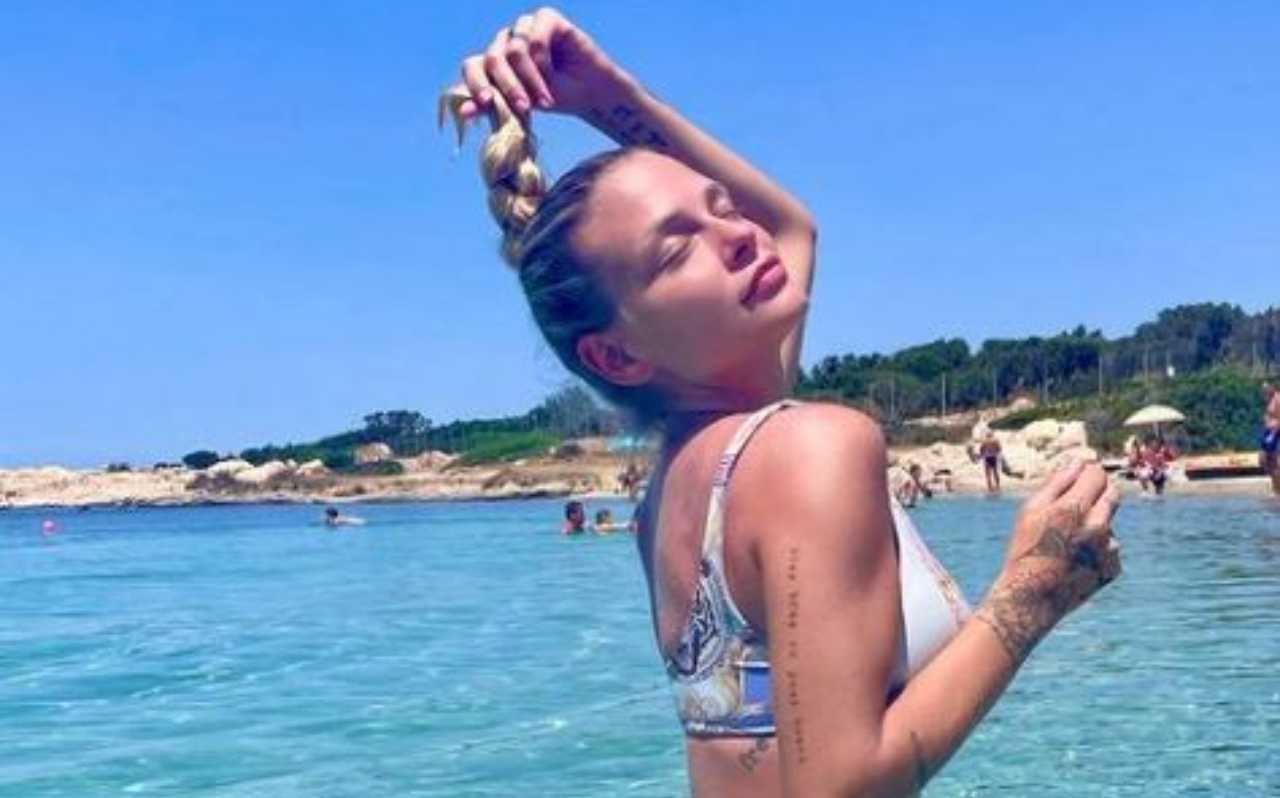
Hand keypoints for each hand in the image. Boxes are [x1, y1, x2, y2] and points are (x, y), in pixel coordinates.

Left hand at [445, 7, 627, 126]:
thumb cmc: (557, 98)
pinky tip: (554, 73)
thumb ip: (493, 106)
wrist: (591, 93)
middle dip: (508, 88)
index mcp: (495, 62)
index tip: (486, 103)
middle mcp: (506, 41)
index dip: (475, 84)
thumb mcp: (521, 107)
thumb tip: (463, 113)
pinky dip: (542, 61)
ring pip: (514, 51)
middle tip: (524, 109)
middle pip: (492, 59)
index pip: (472, 66)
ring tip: (546, 100)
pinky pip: (534, 39)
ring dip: (530, 80)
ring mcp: (524, 27)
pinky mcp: (546, 18)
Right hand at [976, 461, 1121, 664]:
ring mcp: (1108, 549)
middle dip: (1099, 491)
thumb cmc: (1025, 550)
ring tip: (1068, 543)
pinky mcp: (1113, 568)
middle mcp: (1097, 527)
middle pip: (1112, 493)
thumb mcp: (1030, 512)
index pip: (1097, 474)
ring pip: (1110, 522)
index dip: (1088, 472)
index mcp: (1073, 509)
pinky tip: (1075, 561)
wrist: (1032, 598)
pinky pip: (1111, 547)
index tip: (1081, 475)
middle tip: (1080, 501)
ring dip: (1096, 524)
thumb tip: (1078, 464)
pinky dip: (1098, 549)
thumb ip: (1056, 483)